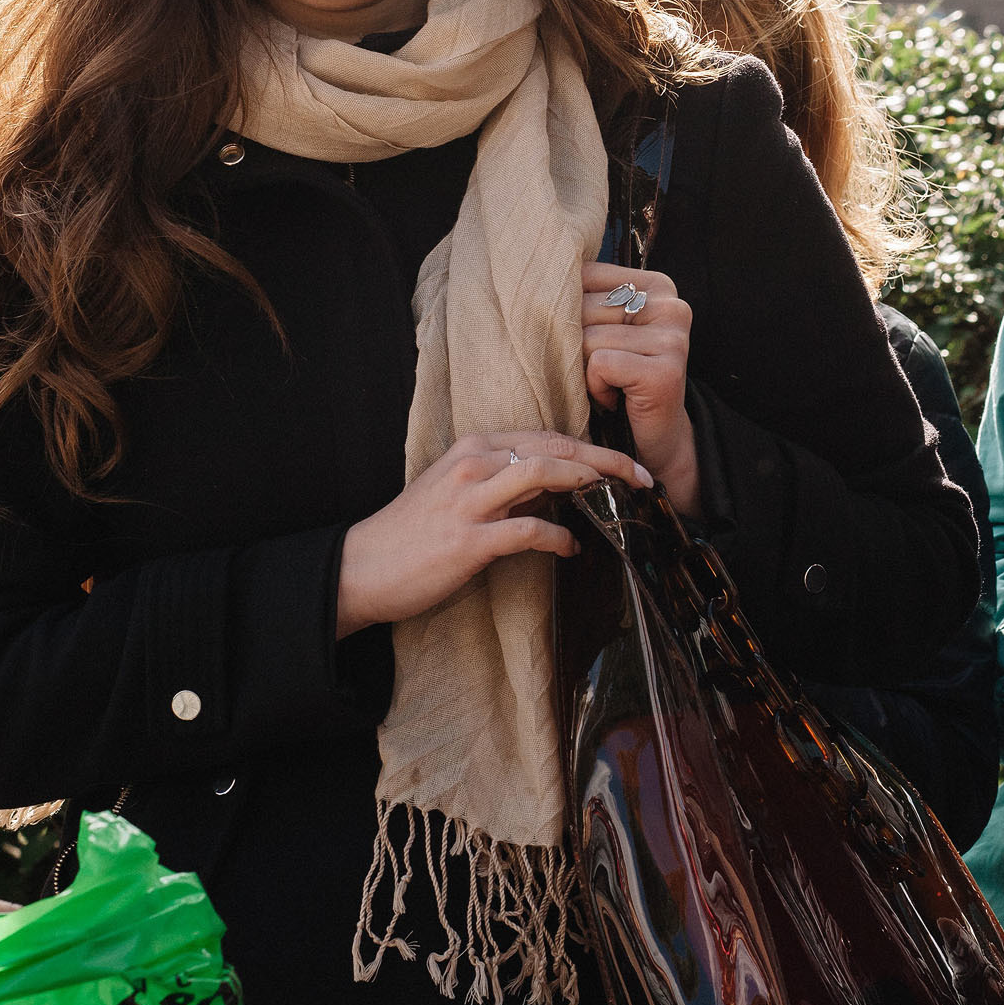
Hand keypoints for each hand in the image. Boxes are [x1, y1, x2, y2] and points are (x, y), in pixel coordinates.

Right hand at [336, 431, 650, 637]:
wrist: (361, 567)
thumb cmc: (413, 532)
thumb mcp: (457, 491)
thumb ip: (502, 483)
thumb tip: (552, 489)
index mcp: (474, 447)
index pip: (546, 437)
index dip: (591, 448)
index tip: (624, 463)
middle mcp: (474, 464)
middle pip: (554, 448)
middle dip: (606, 460)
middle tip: (642, 476)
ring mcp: (470, 500)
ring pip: (545, 473)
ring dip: (590, 483)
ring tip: (619, 499)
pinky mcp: (469, 540)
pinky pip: (528, 531)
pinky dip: (558, 538)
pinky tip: (572, 549)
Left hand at [581, 263, 698, 515]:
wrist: (655, 440)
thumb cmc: (618, 380)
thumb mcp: (601, 330)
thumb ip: (581, 300)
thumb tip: (529, 281)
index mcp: (655, 286)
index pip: (585, 276)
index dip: (568, 310)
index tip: (586, 339)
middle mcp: (671, 305)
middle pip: (584, 308)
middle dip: (576, 345)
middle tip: (597, 369)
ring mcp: (672, 338)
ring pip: (589, 339)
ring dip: (585, 371)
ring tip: (607, 385)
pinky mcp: (665, 371)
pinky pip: (600, 365)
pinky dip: (595, 388)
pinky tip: (613, 399)